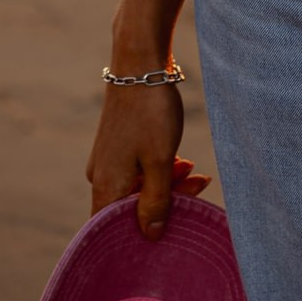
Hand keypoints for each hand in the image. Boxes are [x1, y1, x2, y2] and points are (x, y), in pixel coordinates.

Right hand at [86, 83, 212, 240]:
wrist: (140, 62)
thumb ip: (156, 201)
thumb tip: (151, 237)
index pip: (116, 232)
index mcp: (105, 188)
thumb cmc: (150, 112)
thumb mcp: (160, 160)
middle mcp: (101, 178)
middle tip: (200, 188)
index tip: (174, 229)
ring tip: (196, 172)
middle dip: (167, 203)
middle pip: (132, 209)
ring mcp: (109, 160)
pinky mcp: (119, 145)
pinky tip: (183, 162)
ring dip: (168, 185)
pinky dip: (161, 170)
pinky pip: (139, 170)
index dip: (143, 238)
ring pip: (139, 188)